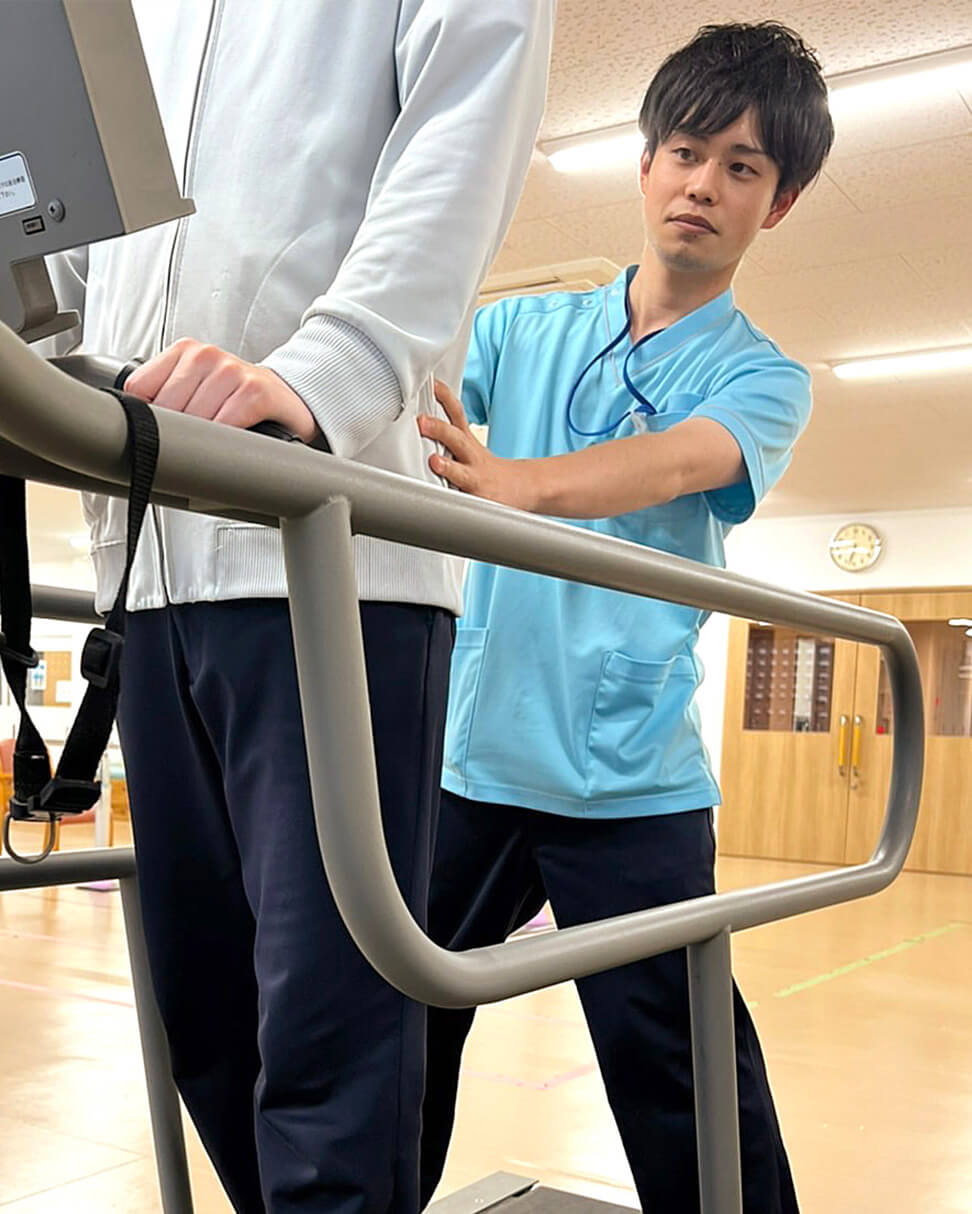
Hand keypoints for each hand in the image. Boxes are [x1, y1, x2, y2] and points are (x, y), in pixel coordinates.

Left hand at [125, 338, 319, 442]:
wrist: (288, 400)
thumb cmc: (238, 399)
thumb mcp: (199, 389)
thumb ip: (167, 397)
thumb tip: (136, 427)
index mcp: (185, 351)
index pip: (140, 388)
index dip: (149, 416)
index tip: (164, 427)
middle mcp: (206, 355)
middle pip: (166, 408)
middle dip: (178, 431)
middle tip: (196, 438)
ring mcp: (230, 371)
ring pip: (194, 419)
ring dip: (204, 438)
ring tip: (218, 437)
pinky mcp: (254, 391)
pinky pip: (223, 425)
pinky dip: (225, 440)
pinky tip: (233, 439)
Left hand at [418, 380, 532, 509]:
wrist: (519, 488)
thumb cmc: (483, 467)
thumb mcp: (467, 445)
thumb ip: (445, 433)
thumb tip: (419, 418)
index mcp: (466, 441)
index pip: (456, 413)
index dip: (444, 397)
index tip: (431, 384)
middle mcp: (470, 457)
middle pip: (456, 439)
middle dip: (439, 430)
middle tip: (422, 422)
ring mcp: (474, 478)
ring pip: (460, 473)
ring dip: (448, 468)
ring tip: (435, 463)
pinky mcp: (477, 500)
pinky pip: (464, 502)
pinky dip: (455, 504)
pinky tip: (446, 503)